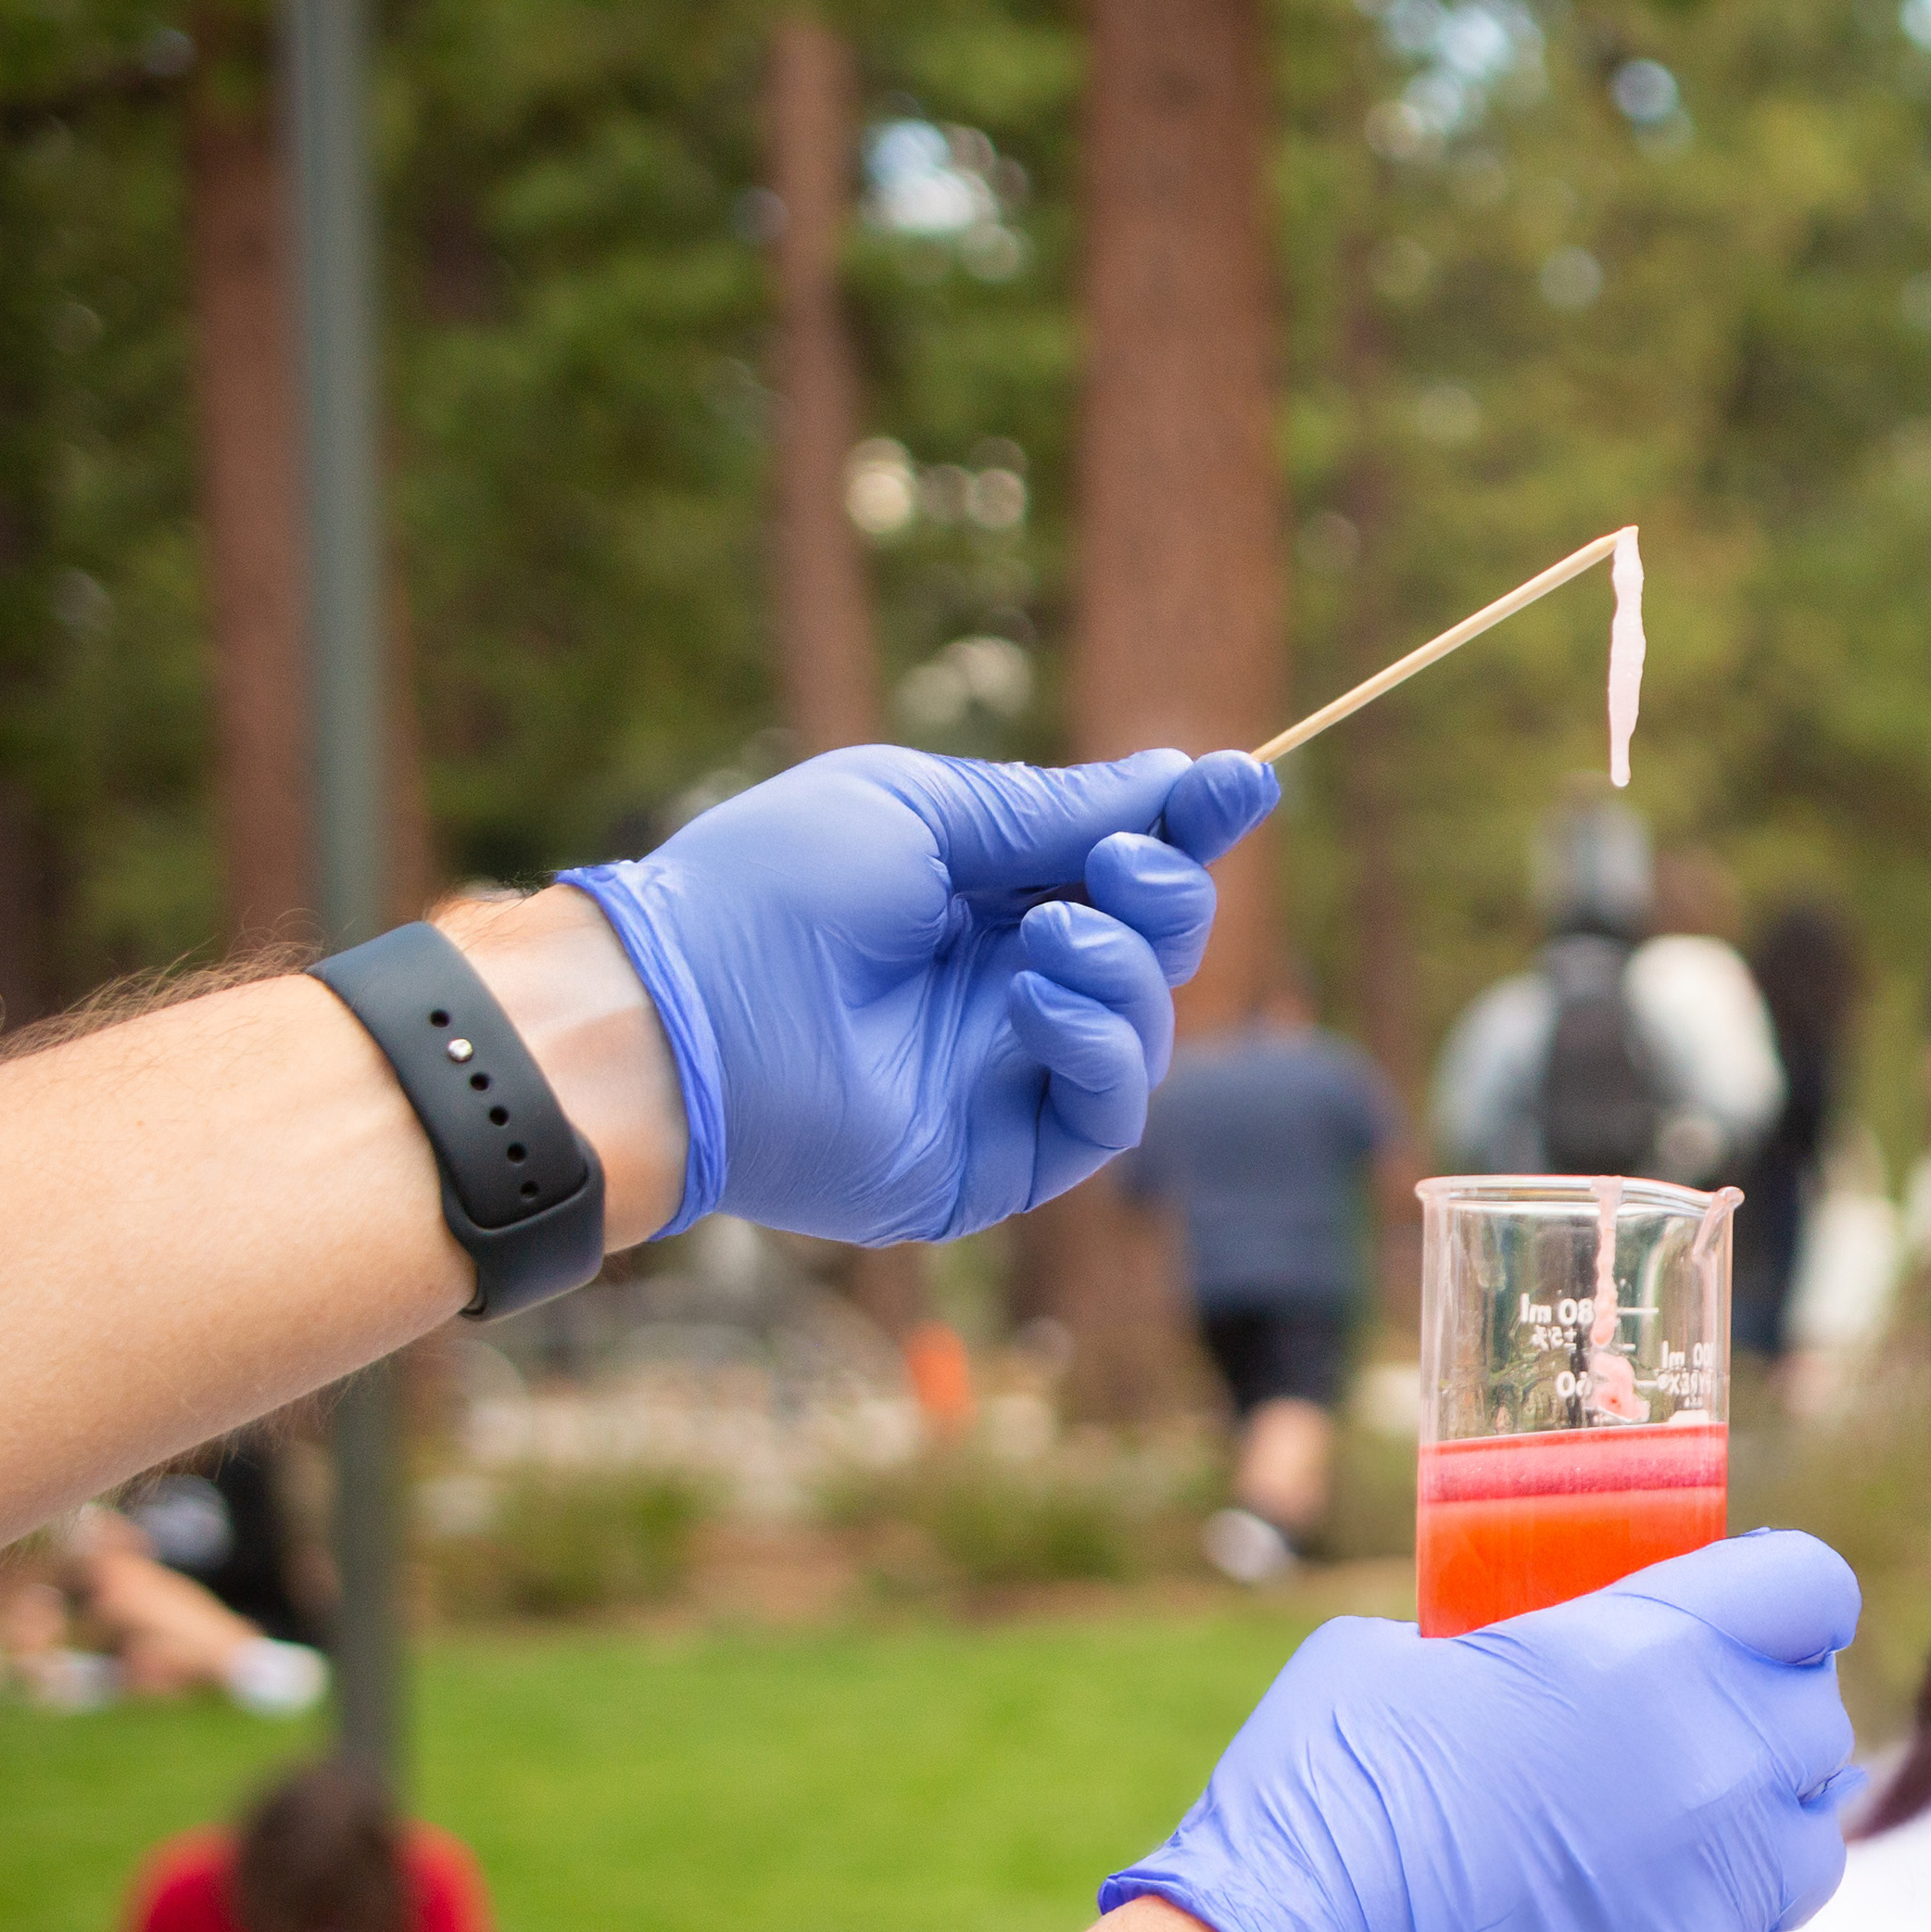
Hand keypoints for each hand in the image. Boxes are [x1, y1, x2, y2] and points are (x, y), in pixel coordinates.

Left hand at [558, 744, 1278, 1244]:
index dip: (1190, 828)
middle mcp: (1009, 983)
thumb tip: (1176, 777)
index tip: (1247, 785)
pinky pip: (1111, 1109)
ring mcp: (1010, 1072)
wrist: (684, 1016)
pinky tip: (1040, 1003)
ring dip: (1128, 968)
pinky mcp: (1006, 1154)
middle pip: (1158, 941)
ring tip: (1047, 942)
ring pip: (1150, 1025)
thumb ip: (1053, 808)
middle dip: (1169, 893)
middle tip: (1123, 869)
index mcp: (984, 896)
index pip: (1120, 864)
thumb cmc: (773, 892)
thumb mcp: (923, 810)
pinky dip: (1102, 1048)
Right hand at [1097, 1534, 1863, 1931]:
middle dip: (1754, 1727)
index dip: (1775, 1603)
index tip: (1742, 1621)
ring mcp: (1727, 1916)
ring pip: (1800, 1861)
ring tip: (1632, 1870)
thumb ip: (1502, 1645)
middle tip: (1668, 1750)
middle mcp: (1719, 1779)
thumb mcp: (1387, 1665)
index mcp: (1653, 1657)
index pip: (1806, 1589)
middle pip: (1813, 1728)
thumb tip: (1524, 1653)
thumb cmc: (1313, 1827)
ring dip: (1738, 1854)